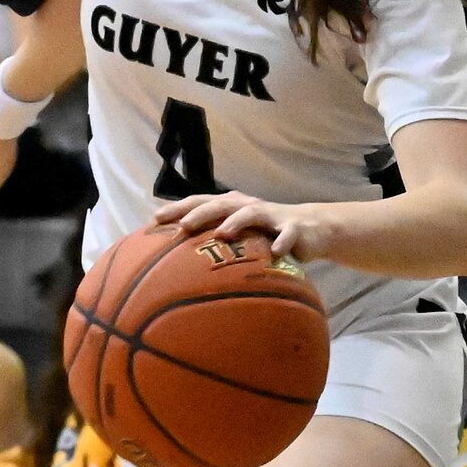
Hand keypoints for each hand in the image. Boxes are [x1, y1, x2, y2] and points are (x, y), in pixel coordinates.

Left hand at [154, 191, 333, 260]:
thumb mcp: (240, 239)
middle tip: (182, 226)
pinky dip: (282, 242)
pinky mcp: (294, 228)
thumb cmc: (267, 236)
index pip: (201, 202)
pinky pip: (288, 234)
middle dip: (200, 213)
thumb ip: (215, 245)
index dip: (179, 208)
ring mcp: (272, 215)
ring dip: (236, 221)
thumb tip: (176, 264)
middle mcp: (249, 206)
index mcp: (232, 207)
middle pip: (221, 204)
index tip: (155, 219)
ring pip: (252, 212)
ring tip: (222, 234)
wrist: (312, 229)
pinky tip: (276, 253)